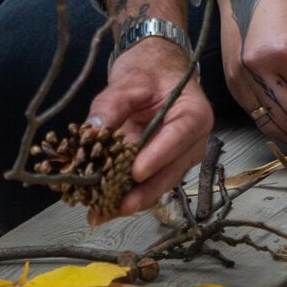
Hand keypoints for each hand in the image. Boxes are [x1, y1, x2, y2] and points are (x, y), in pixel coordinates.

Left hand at [88, 34, 213, 216]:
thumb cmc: (149, 73)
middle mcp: (193, 141)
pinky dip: (126, 196)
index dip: (159, 156)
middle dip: (144, 191)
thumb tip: (93, 129)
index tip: (136, 172)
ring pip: (160, 184)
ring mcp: (179, 158)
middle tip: (117, 205)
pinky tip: (103, 208)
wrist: (155, 73)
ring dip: (132, 199)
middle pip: (172, 170)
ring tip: (103, 213)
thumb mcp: (129, 81)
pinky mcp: (162, 168)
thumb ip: (112, 104)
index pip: (180, 135)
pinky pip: (147, 186)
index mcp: (194, 113)